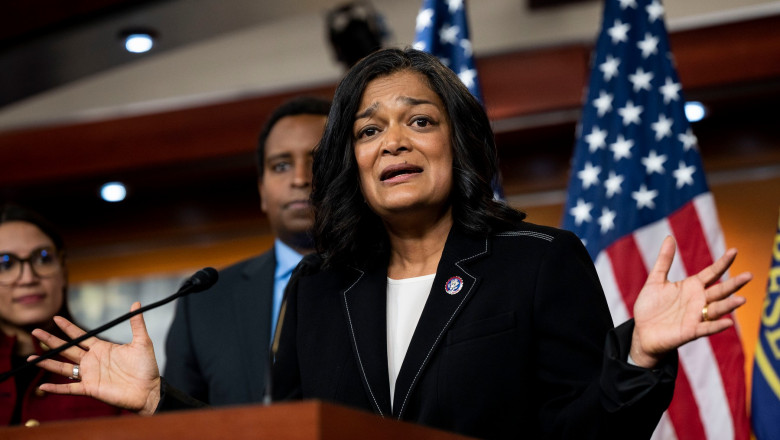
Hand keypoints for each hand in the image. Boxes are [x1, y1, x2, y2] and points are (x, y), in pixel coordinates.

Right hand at [30, 302, 161, 414]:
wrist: (149, 390)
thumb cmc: (146, 367)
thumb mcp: (142, 342)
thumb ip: (137, 324)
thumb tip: (136, 303)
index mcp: (102, 348)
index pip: (81, 336)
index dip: (68, 327)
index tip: (56, 318)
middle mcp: (92, 360)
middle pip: (67, 349)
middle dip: (51, 341)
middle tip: (35, 331)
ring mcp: (89, 375)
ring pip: (63, 368)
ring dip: (47, 363)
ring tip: (31, 358)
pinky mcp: (90, 389)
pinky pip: (69, 388)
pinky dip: (56, 388)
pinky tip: (43, 386)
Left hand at [630, 236, 750, 367]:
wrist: (641, 331)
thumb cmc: (650, 306)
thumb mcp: (655, 280)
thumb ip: (664, 260)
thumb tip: (669, 237)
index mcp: (692, 287)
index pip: (711, 273)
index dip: (722, 262)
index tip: (734, 250)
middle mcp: (698, 301)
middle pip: (720, 290)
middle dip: (734, 284)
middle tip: (749, 275)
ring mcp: (696, 316)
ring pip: (717, 309)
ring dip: (729, 305)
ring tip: (741, 299)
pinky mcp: (690, 331)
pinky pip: (706, 328)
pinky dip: (716, 325)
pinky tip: (727, 322)